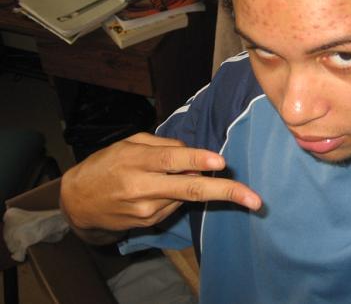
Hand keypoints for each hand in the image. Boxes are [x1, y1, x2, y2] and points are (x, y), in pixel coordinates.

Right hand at [60, 132, 261, 231]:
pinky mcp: (150, 222)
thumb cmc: (107, 165)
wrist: (78, 202)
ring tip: (174, 175)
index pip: (172, 159)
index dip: (198, 159)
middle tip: (255, 200)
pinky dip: (179, 194)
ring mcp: (147, 210)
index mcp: (136, 161)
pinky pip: (176, 204)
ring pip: (187, 194)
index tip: (221, 161)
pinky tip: (162, 188)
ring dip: (197, 184)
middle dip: (227, 193)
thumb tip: (195, 155)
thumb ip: (163, 147)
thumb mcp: (130, 143)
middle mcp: (143, 188)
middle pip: (190, 189)